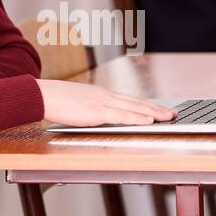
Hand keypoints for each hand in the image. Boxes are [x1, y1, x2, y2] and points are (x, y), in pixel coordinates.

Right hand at [37, 78, 175, 126]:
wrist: (42, 94)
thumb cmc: (56, 100)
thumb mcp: (78, 103)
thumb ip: (91, 109)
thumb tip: (98, 117)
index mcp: (101, 94)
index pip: (130, 100)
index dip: (147, 104)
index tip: (161, 108)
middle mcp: (105, 96)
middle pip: (137, 102)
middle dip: (157, 109)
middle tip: (173, 114)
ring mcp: (102, 103)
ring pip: (134, 108)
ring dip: (153, 113)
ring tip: (168, 118)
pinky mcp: (96, 112)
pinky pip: (121, 116)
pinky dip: (136, 118)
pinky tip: (148, 121)